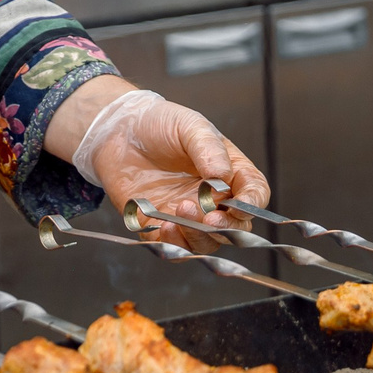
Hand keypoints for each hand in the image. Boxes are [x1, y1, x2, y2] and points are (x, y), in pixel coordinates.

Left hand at [47, 76, 269, 252]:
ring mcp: (188, 215)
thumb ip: (209, 149)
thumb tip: (222, 177)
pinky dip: (174, 245)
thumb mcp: (190, 126)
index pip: (254, 195)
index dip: (251, 205)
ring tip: (180, 210)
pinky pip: (175, 248)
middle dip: (225, 227)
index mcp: (230, 172)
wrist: (119, 131)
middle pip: (235, 227)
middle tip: (209, 218)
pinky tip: (165, 226)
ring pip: (207, 243)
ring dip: (198, 236)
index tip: (238, 206)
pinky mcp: (161, 226)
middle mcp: (214, 199)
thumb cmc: (160, 124)